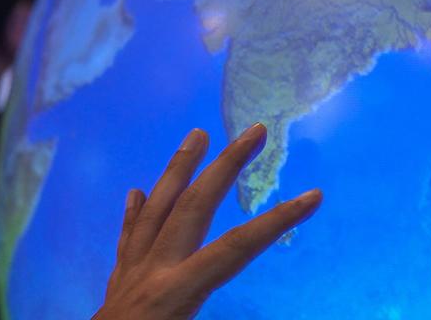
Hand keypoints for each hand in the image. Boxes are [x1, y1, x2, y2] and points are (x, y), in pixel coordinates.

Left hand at [92, 123, 322, 319]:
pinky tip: (136, 191)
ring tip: (196, 134)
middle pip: (196, 206)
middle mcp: (154, 272)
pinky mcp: (117, 284)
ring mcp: (132, 273)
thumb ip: (219, 318)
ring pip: (156, 207)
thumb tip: (248, 279)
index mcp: (178, 293)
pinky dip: (133, 212)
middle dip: (227, 165)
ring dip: (179, 168)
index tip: (313, 196)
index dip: (278, 221)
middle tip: (254, 130)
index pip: (238, 248)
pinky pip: (126, 238)